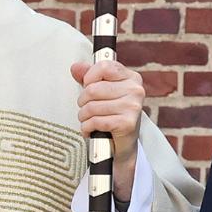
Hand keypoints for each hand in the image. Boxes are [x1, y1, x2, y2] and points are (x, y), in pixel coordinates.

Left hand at [71, 57, 148, 202]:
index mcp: (131, 78)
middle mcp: (135, 90)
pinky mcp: (127, 123)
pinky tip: (90, 130)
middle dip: (82, 102)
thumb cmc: (111, 115)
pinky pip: (95, 121)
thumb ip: (89, 78)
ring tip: (88, 120)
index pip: (104, 66)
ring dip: (83, 117)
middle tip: (86, 110)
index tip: (87, 87)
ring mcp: (133, 107)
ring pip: (91, 106)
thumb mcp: (101, 93)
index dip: (89, 77)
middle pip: (93, 89)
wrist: (122, 144)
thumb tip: (75, 67)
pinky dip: (86, 128)